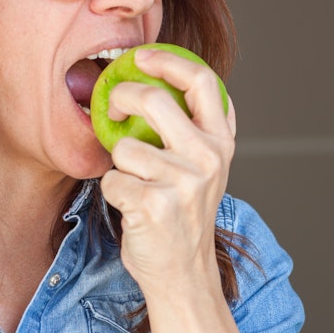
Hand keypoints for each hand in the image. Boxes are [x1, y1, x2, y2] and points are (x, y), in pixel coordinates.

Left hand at [99, 46, 236, 294]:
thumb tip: (157, 78)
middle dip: (123, 97)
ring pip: (125, 146)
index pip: (202, 80)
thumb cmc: (184, 215)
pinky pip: (112, 179)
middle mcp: (209, 157)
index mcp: (221, 142)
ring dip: (118, 164)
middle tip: (112, 107)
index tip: (142, 56)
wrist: (184, 275)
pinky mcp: (155, 206)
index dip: (168, 60)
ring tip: (135, 184)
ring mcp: (184, 182)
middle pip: (155, 100)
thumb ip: (194, 129)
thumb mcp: (205, 168)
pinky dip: (112, 191)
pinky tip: (130, 206)